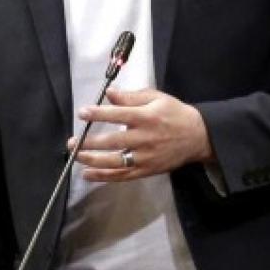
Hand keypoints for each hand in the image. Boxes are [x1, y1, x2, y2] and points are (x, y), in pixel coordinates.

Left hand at [67, 87, 213, 181]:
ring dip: (92, 160)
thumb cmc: (174, 113)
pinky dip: (104, 177)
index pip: (118, 115)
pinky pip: (122, 176)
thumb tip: (109, 93)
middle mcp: (144, 138)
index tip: (82, 113)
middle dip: (89, 142)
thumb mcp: (156, 97)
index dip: (98, 114)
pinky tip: (88, 174)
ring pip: (115, 162)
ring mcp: (145, 157)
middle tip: (71, 141)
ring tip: (76, 156)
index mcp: (146, 117)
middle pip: (112, 142)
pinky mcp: (146, 170)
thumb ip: (131, 96)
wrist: (198, 137)